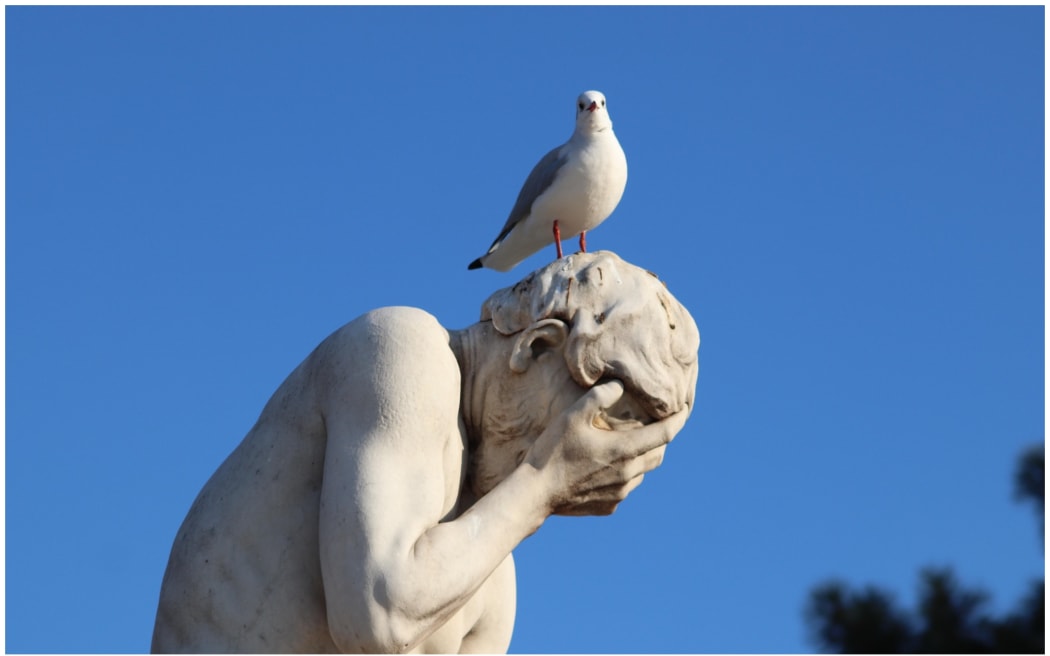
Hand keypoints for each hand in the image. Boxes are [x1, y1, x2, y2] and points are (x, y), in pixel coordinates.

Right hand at [524, 380, 689, 515]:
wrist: (534, 494)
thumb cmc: (552, 452)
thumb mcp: (572, 416)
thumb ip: (599, 397)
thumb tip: (619, 385)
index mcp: (624, 451)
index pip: (665, 434)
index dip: (678, 419)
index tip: (685, 408)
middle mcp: (628, 474)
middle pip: (658, 454)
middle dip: (662, 438)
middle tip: (657, 425)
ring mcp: (620, 494)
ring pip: (642, 472)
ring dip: (642, 458)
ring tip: (630, 445)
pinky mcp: (609, 507)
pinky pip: (625, 488)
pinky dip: (625, 475)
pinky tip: (608, 468)